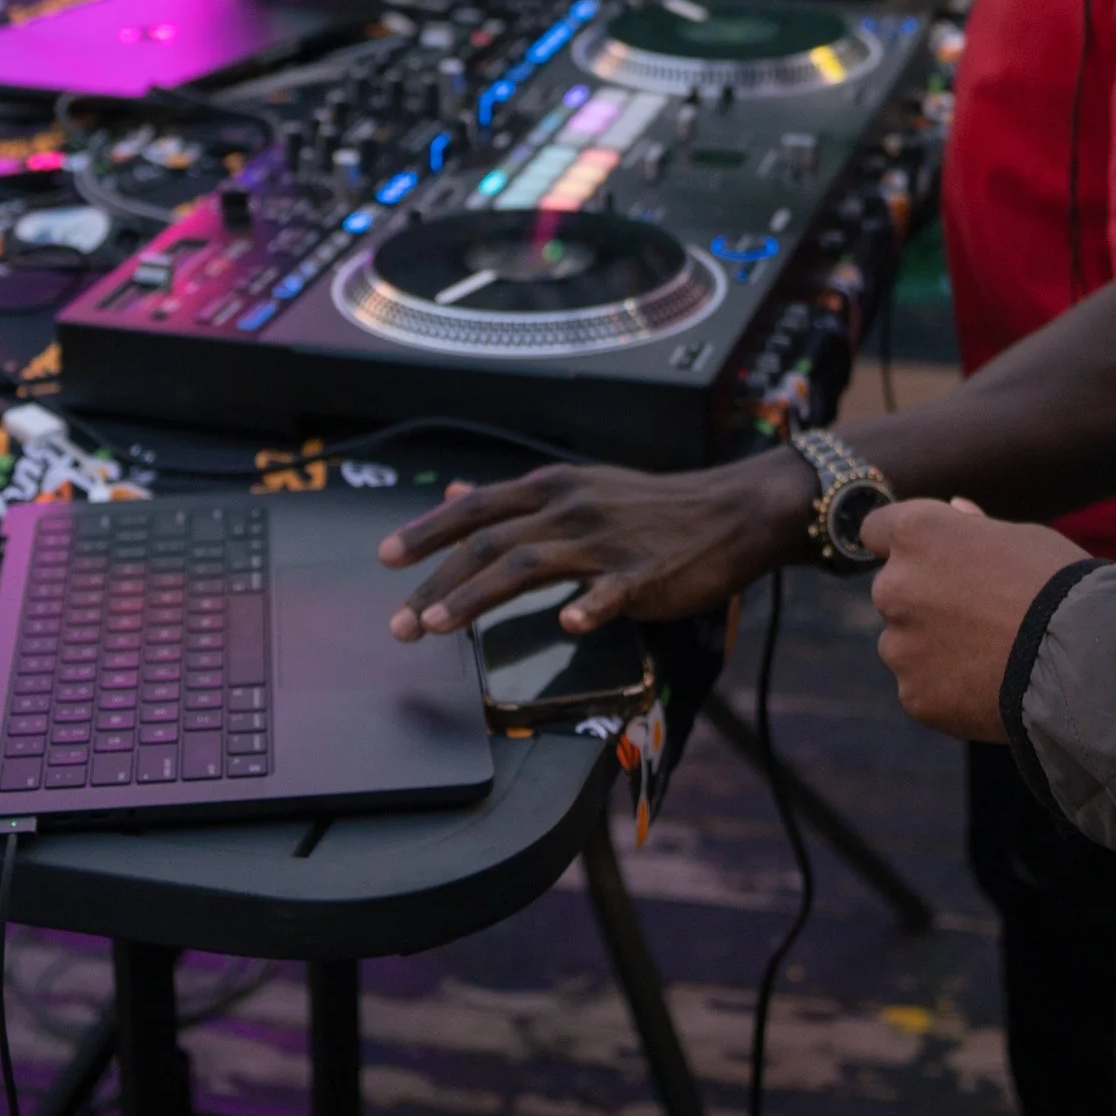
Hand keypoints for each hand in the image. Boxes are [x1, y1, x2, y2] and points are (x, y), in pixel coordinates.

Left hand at [380, 450, 813, 637]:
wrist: (731, 510)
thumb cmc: (653, 507)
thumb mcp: (579, 488)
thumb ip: (517, 500)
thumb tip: (454, 493)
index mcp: (554, 489)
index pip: (476, 509)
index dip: (427, 532)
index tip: (384, 558)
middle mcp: (571, 509)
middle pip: (489, 543)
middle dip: (435, 582)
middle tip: (398, 621)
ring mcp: (606, 541)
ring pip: (529, 565)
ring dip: (477, 597)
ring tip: (439, 627)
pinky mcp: (644, 574)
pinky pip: (611, 590)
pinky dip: (588, 605)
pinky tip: (567, 624)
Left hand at [865, 496, 1079, 740]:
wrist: (1080, 662)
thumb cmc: (1057, 586)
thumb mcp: (1021, 538)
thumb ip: (974, 529)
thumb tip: (955, 510)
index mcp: (916, 533)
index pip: (875, 530)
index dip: (900, 544)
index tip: (925, 558)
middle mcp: (894, 585)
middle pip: (892, 590)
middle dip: (922, 599)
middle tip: (978, 614)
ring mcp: (899, 646)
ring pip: (904, 643)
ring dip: (932, 647)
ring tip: (990, 655)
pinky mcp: (913, 696)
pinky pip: (921, 687)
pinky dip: (946, 688)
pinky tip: (988, 686)